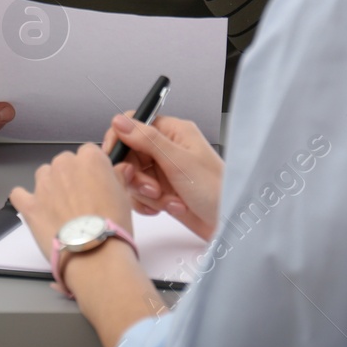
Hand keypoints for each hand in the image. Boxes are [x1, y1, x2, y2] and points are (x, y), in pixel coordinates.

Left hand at [9, 142, 135, 263]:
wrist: (94, 256)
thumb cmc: (112, 229)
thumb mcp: (124, 198)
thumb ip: (117, 178)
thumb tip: (120, 169)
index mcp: (89, 160)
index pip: (88, 152)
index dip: (92, 169)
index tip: (95, 182)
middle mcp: (64, 166)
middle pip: (64, 163)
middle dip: (71, 178)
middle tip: (81, 200)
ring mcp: (44, 185)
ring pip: (44, 175)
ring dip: (50, 187)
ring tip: (62, 209)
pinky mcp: (29, 204)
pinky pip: (19, 194)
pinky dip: (25, 199)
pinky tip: (36, 209)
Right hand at [102, 113, 223, 240]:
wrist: (231, 225)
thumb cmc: (216, 191)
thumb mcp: (179, 163)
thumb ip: (147, 140)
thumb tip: (120, 121)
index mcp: (174, 132)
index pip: (134, 124)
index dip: (121, 139)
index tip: (115, 156)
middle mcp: (168, 149)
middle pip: (130, 154)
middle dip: (137, 175)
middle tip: (152, 187)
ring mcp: (165, 170)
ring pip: (134, 176)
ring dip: (147, 192)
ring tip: (168, 200)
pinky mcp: (163, 190)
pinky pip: (140, 194)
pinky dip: (150, 204)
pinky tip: (169, 208)